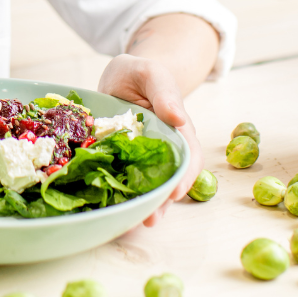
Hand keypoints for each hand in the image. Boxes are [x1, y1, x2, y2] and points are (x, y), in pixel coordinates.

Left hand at [98, 54, 204, 226]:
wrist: (123, 75)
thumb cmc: (141, 72)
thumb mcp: (152, 74)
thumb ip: (164, 93)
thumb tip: (178, 118)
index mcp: (177, 129)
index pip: (188, 157)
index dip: (184, 177)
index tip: (174, 193)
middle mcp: (162, 148)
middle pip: (169, 179)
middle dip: (162, 202)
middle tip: (150, 219)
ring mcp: (141, 157)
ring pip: (146, 186)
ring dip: (142, 205)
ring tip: (131, 224)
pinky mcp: (119, 160)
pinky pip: (120, 179)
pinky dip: (117, 194)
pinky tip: (109, 209)